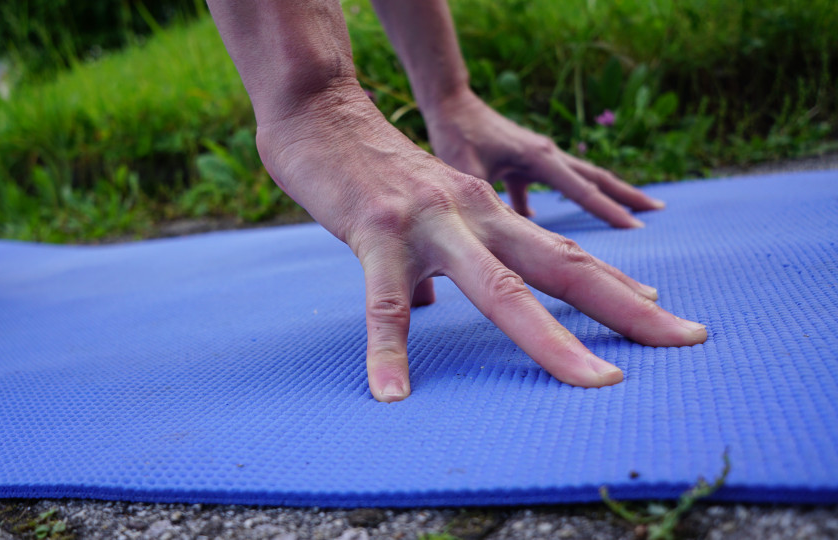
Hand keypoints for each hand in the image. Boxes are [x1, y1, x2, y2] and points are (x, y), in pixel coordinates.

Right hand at [257, 85, 706, 401]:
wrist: (322, 117)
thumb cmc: (374, 173)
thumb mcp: (429, 212)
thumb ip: (436, 258)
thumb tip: (427, 307)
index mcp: (490, 215)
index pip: (567, 256)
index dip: (619, 288)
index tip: (667, 318)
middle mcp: (475, 216)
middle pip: (563, 267)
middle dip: (628, 309)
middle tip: (688, 342)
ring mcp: (430, 224)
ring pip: (500, 290)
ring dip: (552, 340)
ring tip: (598, 383)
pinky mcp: (376, 234)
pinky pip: (384, 303)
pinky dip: (388, 353)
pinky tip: (390, 394)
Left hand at [425, 90, 664, 227]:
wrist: (450, 105)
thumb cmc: (457, 136)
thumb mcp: (468, 172)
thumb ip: (484, 199)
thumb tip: (496, 232)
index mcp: (540, 158)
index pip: (583, 190)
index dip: (609, 211)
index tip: (637, 228)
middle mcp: (547, 154)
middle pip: (596, 178)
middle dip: (626, 196)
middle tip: (658, 211)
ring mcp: (539, 155)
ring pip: (580, 179)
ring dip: (604, 195)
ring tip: (629, 212)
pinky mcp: (525, 159)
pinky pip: (548, 184)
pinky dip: (553, 200)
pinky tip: (540, 221)